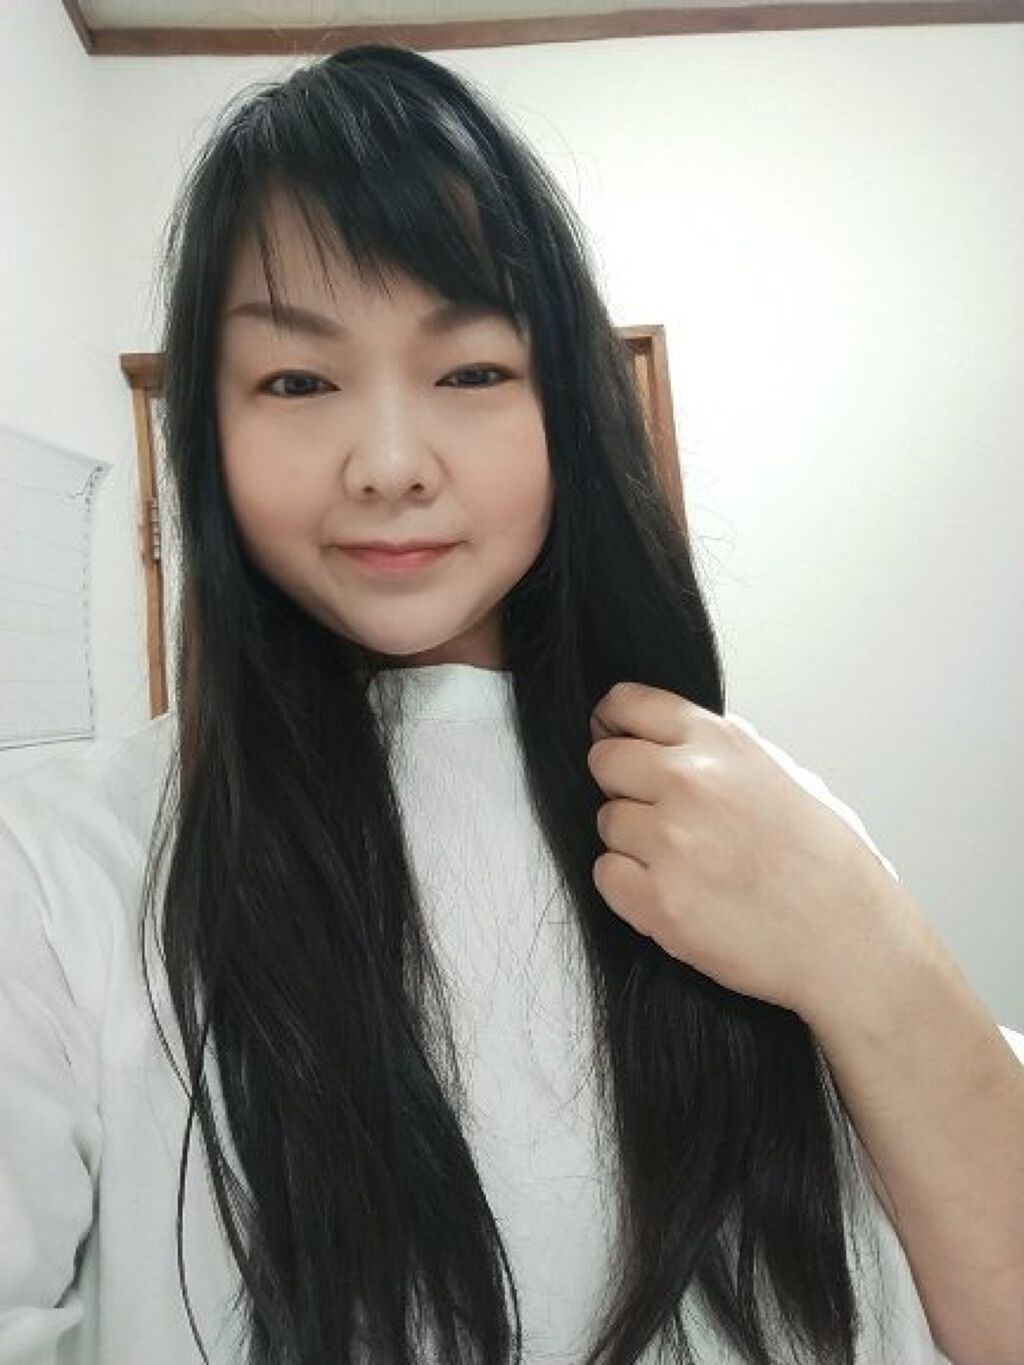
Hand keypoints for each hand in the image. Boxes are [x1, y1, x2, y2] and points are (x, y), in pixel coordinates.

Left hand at [587, 682, 901, 1016]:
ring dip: (631, 841)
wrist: (849, 939)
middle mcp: (690, 783)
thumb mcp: (787, 775)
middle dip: (622, 785)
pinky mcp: (657, 901)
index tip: (611, 735)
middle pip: (604, 762)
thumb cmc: (826, 864)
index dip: (613, 722)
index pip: (628, 703)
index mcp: (721, 744)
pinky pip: (605, 874)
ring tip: (684, 862)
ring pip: (606, 822)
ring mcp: (670, 842)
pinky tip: (673, 892)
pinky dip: (629, 886)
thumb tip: (673, 734)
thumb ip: (724, 750)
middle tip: (658, 812)